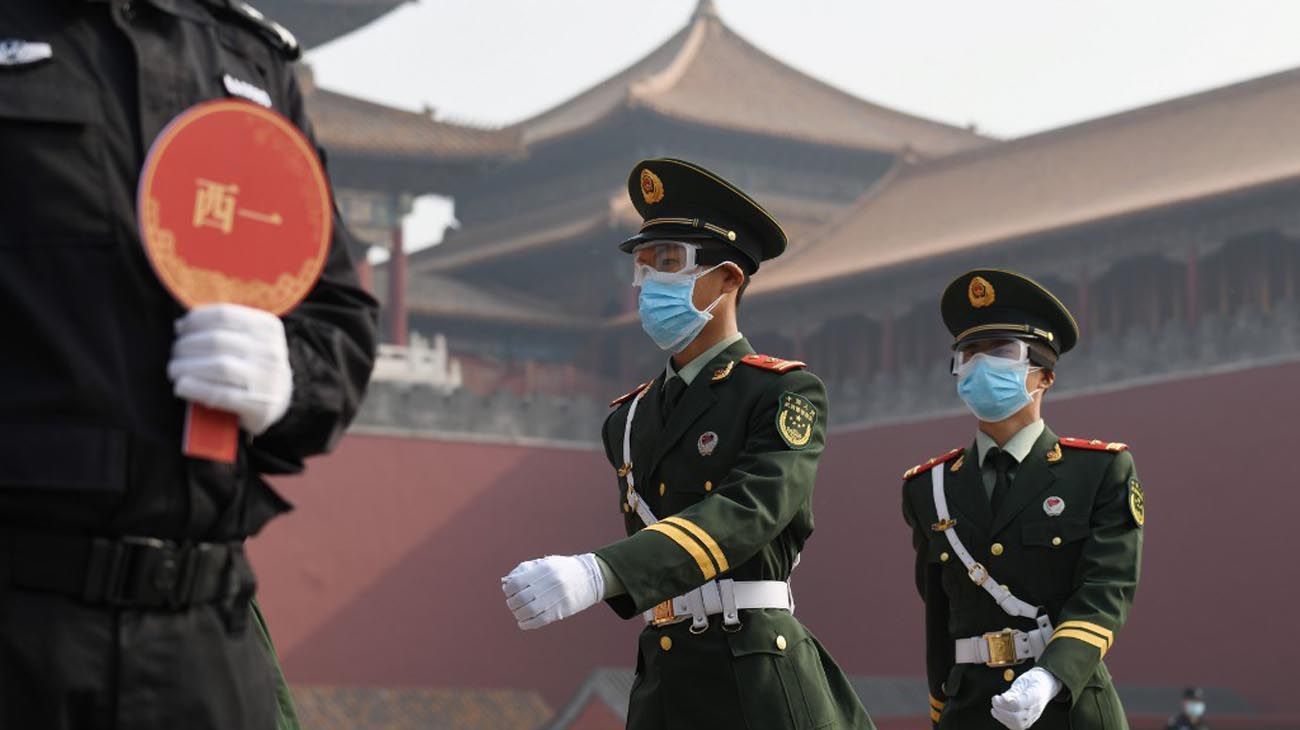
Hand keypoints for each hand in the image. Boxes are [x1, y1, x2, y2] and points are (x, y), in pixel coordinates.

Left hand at [168, 303, 292, 435]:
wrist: (281, 399)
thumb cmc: (252, 365)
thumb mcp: (248, 338)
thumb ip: (219, 328)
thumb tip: (181, 326)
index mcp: (268, 328)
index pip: (224, 316)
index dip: (195, 321)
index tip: (180, 329)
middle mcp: (270, 351)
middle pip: (217, 341)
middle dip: (186, 346)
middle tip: (176, 355)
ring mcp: (267, 379)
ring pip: (219, 366)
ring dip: (187, 367)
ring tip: (175, 371)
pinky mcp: (259, 405)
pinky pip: (221, 394)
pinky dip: (195, 389)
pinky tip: (182, 386)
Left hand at [502, 554, 603, 629]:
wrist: (590, 577)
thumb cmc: (564, 569)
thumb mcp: (546, 563)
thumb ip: (526, 570)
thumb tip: (505, 582)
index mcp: (544, 569)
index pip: (516, 583)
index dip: (508, 590)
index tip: (509, 592)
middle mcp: (550, 583)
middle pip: (521, 599)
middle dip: (512, 604)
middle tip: (513, 604)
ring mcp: (557, 597)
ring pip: (528, 611)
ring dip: (518, 615)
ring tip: (518, 613)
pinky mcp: (562, 610)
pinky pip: (540, 620)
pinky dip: (527, 624)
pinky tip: (522, 623)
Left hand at [991, 667, 1061, 729]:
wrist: (1046, 685)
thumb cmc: (1033, 680)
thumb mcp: (1023, 680)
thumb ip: (1013, 692)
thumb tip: (1003, 699)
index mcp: (1034, 696)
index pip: (1018, 705)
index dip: (1004, 703)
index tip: (998, 696)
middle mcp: (1035, 709)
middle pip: (1016, 717)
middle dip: (1001, 711)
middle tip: (994, 701)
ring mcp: (1033, 716)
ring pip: (1017, 724)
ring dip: (1002, 717)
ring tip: (995, 708)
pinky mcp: (1029, 720)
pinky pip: (1017, 726)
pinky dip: (1006, 721)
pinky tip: (1000, 713)